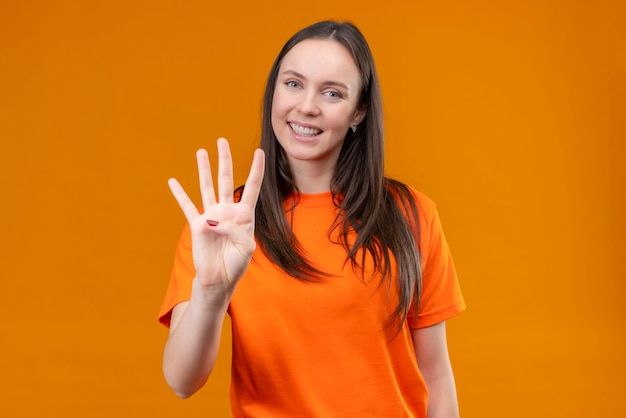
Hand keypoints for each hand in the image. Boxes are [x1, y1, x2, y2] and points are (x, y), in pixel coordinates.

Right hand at [168, 138, 264, 290]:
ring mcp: (211, 215)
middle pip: (226, 179)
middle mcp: (227, 210)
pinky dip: (180, 194)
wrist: (220, 278)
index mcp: (244, 214)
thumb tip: (212, 220)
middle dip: (225, 160)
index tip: (259, 152)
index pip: (251, 187)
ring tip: (201, 151)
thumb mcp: (246, 247)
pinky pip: (187, 205)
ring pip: (207, 186)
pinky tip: (173, 181)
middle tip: (222, 141)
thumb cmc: (236, 263)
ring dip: (204, 169)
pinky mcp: (197, 224)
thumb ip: (234, 230)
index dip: (256, 170)